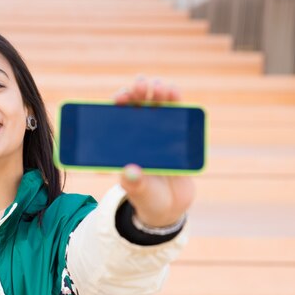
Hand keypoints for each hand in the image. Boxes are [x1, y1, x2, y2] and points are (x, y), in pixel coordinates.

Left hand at [113, 76, 195, 227]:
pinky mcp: (176, 137)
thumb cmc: (147, 199)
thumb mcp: (139, 193)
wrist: (169, 208)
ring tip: (160, 86)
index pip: (117, 118)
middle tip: (140, 85)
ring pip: (156, 107)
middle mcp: (139, 136)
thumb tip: (130, 171)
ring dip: (157, 93)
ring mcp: (158, 135)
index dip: (119, 104)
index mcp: (123, 145)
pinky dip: (175, 102)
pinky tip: (174, 91)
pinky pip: (176, 115)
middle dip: (137, 93)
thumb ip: (134, 184)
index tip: (121, 97)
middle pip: (137, 107)